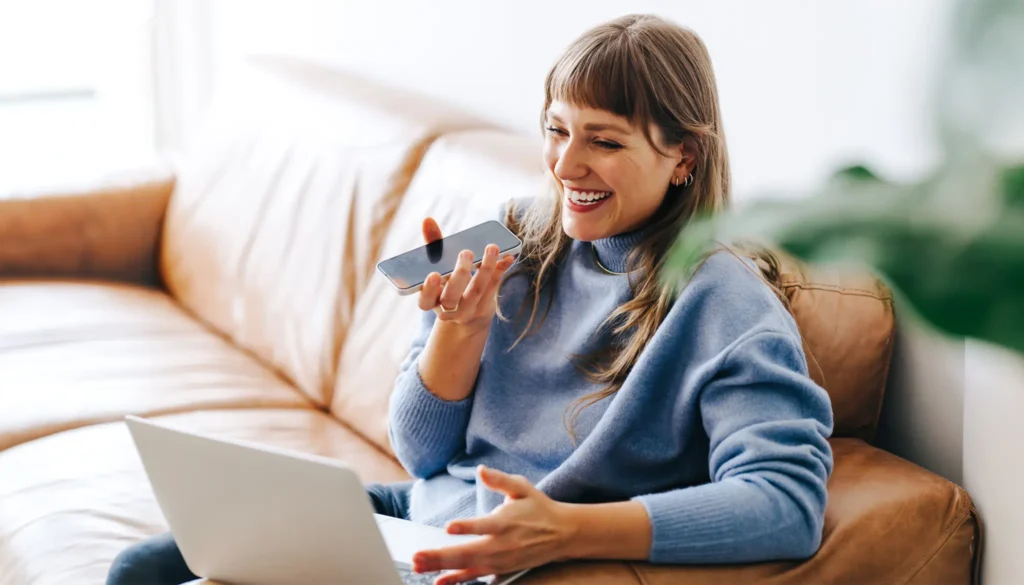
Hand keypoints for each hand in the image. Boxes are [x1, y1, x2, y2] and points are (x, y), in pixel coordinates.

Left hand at [412, 466, 576, 584]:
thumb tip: (482, 470)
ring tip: (419, 566)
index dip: (467, 527)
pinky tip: (439, 582)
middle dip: (441, 555)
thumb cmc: (538, 507)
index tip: (449, 527)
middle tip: (418, 556)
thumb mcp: (522, 487)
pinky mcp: (500, 569)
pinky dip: (457, 580)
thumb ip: (500, 480)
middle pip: (469, 552)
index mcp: (506, 521)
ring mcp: (500, 560)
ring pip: (467, 566)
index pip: (485, 525)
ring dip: (442, 567)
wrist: (561, 534)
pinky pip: (475, 576)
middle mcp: (502, 544)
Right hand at [417, 218, 515, 331]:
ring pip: (476, 291)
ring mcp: (466, 312)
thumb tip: (427, 220)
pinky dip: (499, 271)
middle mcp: (446, 310)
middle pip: (451, 297)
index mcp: (430, 301)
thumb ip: (432, 244)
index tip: (435, 274)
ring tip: (491, 248)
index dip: (429, 289)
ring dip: (485, 268)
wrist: (466, 312)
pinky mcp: (483, 309)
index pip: (424, 301)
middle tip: (466, 253)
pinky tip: (507, 257)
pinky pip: (492, 289)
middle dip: (460, 274)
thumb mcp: (437, 266)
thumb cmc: (448, 282)